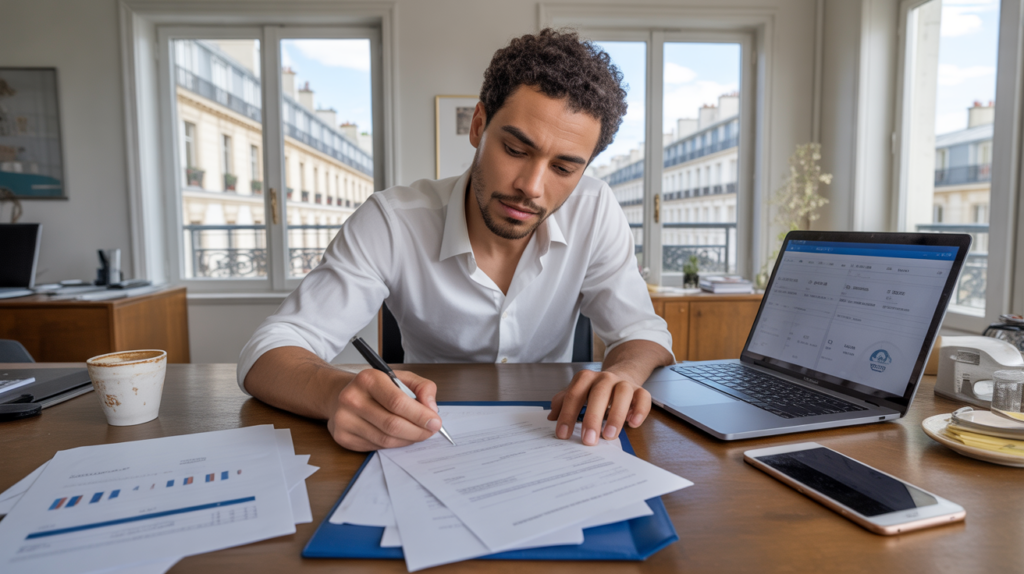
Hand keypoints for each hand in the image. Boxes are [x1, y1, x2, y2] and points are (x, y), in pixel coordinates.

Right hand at [327, 368, 442, 450]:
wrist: (341, 394)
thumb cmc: (376, 387)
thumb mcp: (400, 377)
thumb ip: (422, 387)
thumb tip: (431, 408)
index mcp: (368, 379)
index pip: (397, 402)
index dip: (420, 415)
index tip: (435, 421)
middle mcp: (352, 399)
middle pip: (392, 424)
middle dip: (418, 431)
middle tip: (431, 431)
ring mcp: (345, 420)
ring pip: (386, 440)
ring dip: (408, 439)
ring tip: (418, 433)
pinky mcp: (343, 437)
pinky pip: (377, 447)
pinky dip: (394, 444)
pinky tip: (400, 436)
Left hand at [547, 369, 651, 445]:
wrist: (623, 373)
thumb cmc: (596, 390)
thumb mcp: (578, 393)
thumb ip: (564, 402)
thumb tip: (551, 418)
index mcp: (586, 378)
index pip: (574, 394)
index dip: (567, 414)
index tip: (563, 435)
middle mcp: (605, 378)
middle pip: (598, 393)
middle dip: (592, 418)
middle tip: (588, 440)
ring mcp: (623, 383)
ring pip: (622, 393)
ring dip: (615, 415)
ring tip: (609, 436)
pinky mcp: (640, 390)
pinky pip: (643, 397)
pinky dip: (639, 410)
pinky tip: (632, 424)